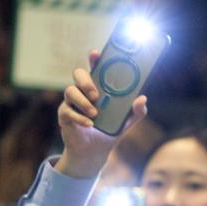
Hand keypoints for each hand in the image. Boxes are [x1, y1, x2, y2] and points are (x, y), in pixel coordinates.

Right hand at [56, 51, 146, 178]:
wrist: (96, 151)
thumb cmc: (109, 130)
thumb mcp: (127, 121)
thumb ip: (137, 111)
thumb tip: (142, 99)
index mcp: (98, 88)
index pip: (95, 68)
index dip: (94, 59)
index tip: (95, 54)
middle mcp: (83, 91)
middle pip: (78, 74)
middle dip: (86, 80)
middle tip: (96, 94)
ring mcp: (71, 102)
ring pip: (70, 91)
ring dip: (83, 101)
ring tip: (95, 113)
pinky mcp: (64, 116)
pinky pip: (67, 111)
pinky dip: (80, 117)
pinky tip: (90, 124)